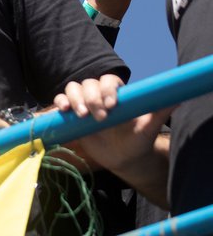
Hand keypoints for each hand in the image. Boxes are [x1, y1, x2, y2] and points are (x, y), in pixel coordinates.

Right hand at [53, 74, 170, 171]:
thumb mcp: (148, 129)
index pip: (109, 80)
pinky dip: (60, 102)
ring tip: (82, 116)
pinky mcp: (71, 114)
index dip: (107, 89)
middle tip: (100, 117)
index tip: (112, 105)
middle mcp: (99, 94)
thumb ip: (159, 113)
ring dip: (75, 98)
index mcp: (117, 93)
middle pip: (88, 83)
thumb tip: (178, 98)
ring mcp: (84, 102)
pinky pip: (61, 100)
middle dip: (92, 98)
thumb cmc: (137, 141)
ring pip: (73, 88)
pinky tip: (65, 111)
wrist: (122, 158)